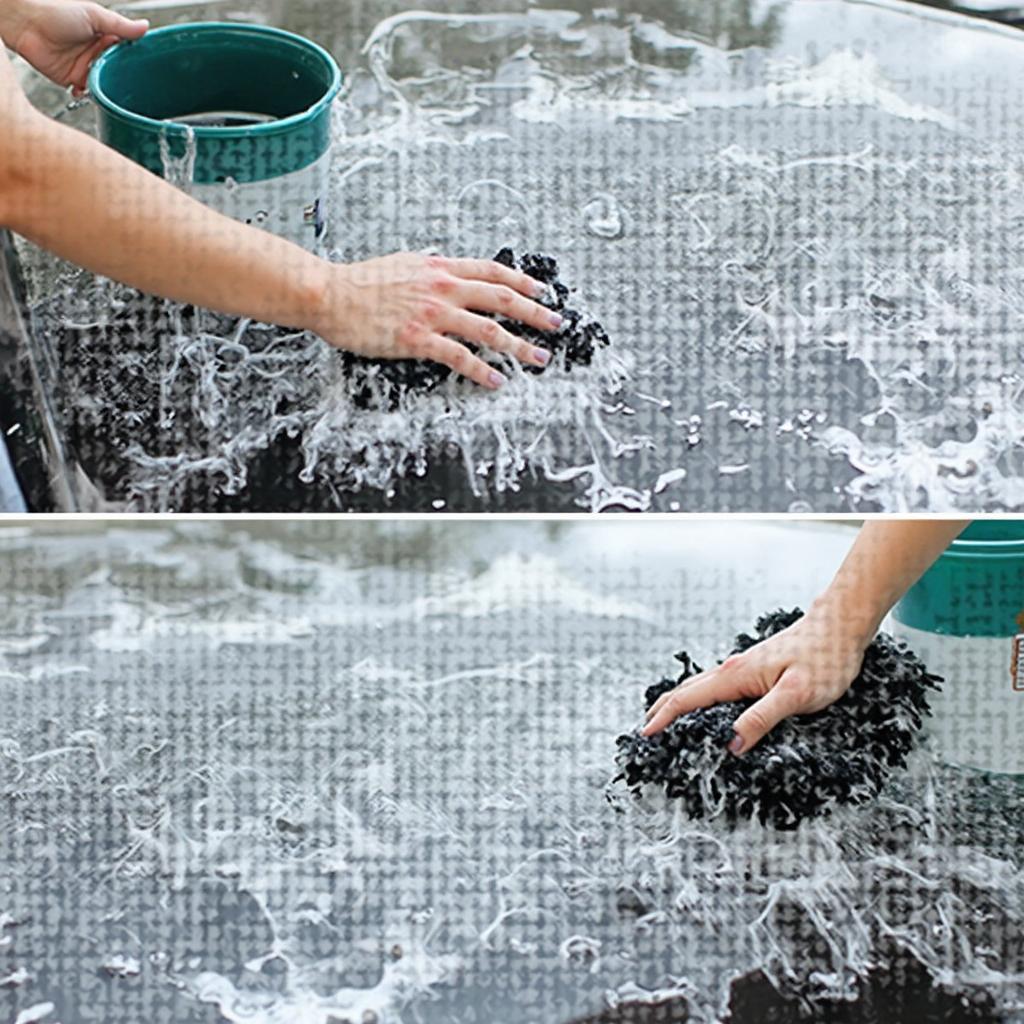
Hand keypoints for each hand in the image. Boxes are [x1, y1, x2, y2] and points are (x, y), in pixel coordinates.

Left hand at [3, 0, 147, 95]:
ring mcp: (83, 67)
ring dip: (107, 87)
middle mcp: (94, 52)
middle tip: (127, 80)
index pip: (125, 50)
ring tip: (110, 86)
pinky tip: (92, 91)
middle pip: (116, 70)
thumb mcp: (94, 15)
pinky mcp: (71, 79)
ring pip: (104, 83)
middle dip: (121, 77)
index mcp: (103, 36)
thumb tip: (145, 27)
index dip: (134, 58)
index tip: (145, 66)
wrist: (25, 25)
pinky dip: (90, 95)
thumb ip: (120, 25)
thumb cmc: (54, 12)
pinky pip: (86, 93)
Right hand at [313, 253, 559, 389]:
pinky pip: (460, 357)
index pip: (491, 271)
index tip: (542, 291)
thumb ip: (429, 268)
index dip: (521, 282)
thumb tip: (445, 265)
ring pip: (488, 330)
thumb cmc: (360, 282)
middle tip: (556, 325)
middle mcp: (442, 287)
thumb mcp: (402, 263)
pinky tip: (497, 380)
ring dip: (519, 346)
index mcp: (439, 268)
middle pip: (500, 298)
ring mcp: (432, 314)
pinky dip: (482, 370)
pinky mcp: (418, 339)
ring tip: (538, 358)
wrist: (329, 294)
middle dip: (534, 313)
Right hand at [641, 600, 870, 754]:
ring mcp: (742, 669)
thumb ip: (761, 719)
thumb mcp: (796, 695)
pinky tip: (704, 710)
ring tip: (665, 723)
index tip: (645, 735)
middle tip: (646, 733)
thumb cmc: (824, 659)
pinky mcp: (754, 671)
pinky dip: (699, 700)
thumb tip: (731, 744)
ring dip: (679, 705)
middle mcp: (732, 670)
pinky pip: (716, 688)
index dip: (664, 717)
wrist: (840, 627)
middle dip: (663, 711)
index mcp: (735, 675)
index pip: (688, 698)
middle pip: (687, 691)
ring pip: (700, 688)